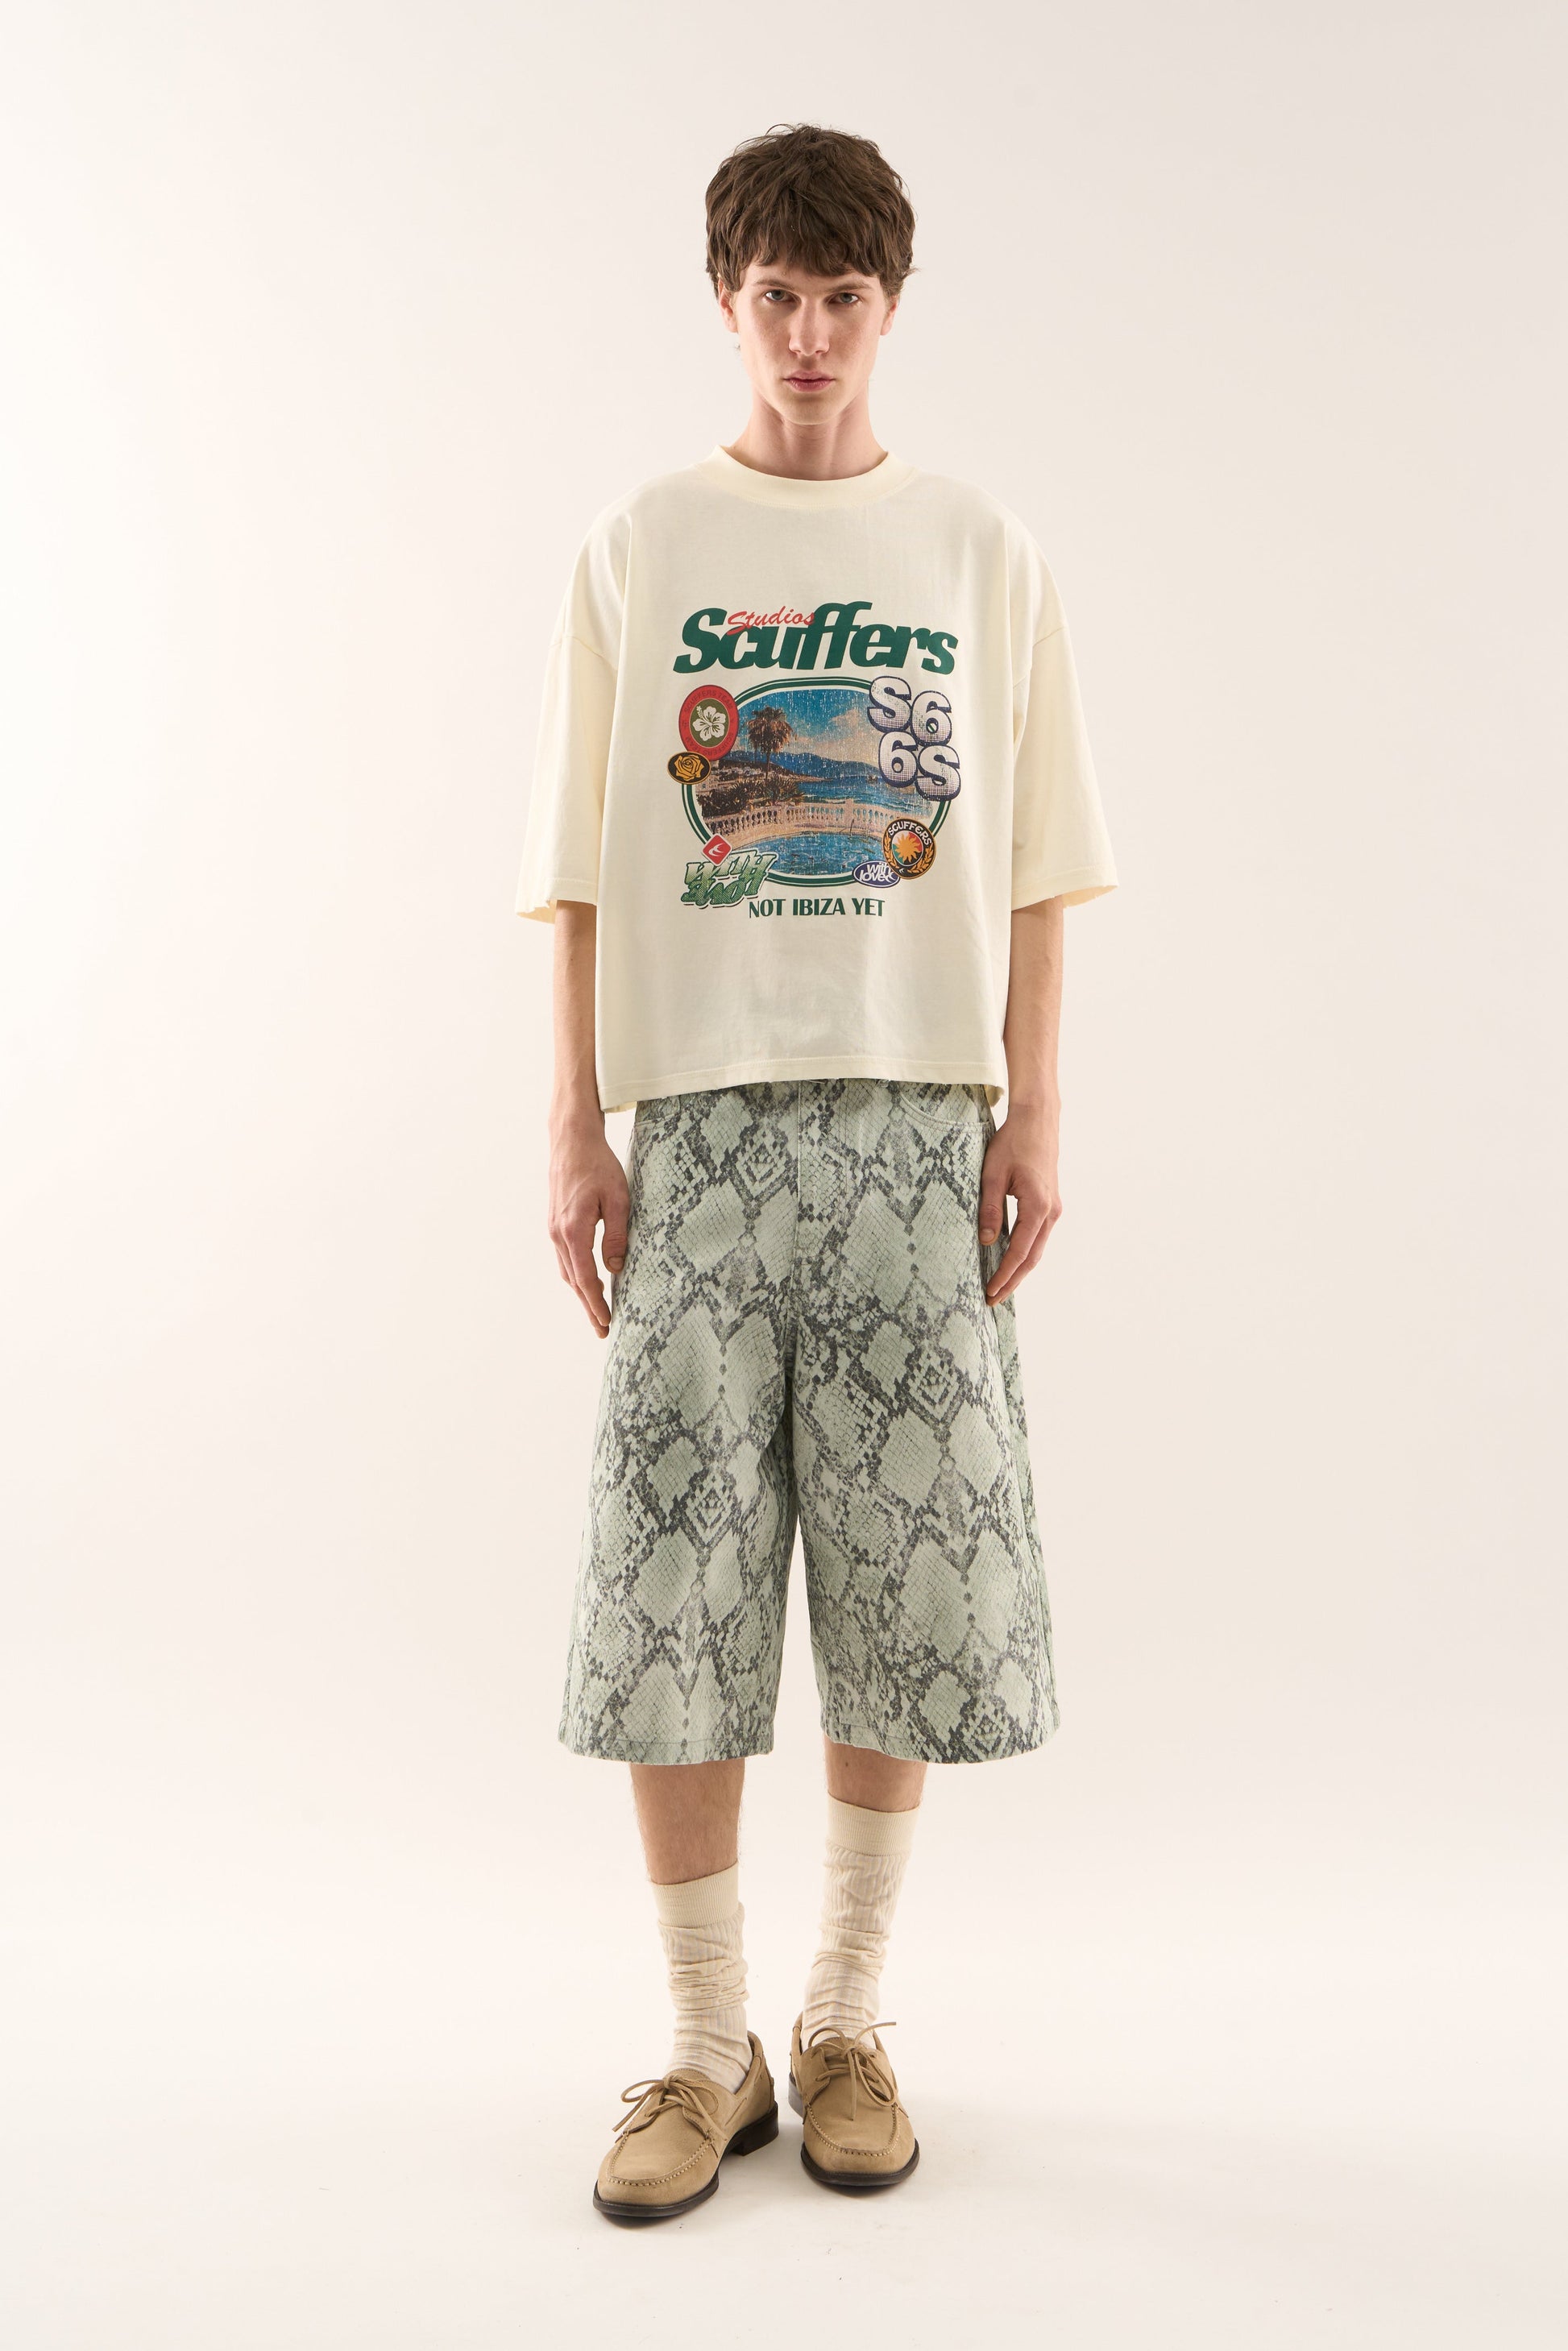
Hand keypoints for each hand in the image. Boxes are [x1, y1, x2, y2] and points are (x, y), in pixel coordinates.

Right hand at [548, 1115, 629, 1337]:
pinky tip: (587, 1281)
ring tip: (597, 1311)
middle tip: (602, 1329)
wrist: (571, 1140)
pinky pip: (565, 1257)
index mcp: (573, 1230)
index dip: (595, 1303)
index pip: (584, 1278)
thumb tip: (615, 1268)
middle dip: (587, 1306)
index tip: (606, 1322)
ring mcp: (553, 1228)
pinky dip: (576, 1274)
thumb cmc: (598, 1165)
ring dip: (581, 1292)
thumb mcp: (617, 1198)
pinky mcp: (555, 1222)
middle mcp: (558, 1233)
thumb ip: (616, 1235)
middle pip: (572, 1280)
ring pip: (567, 1270)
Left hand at [978, 1102, 1061, 1305]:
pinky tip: (1010, 1261)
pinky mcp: (1050, 1203)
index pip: (1020, 1252)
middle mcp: (1051, 1212)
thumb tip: (987, 1241)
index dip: (1004, 1275)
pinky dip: (1025, 1253)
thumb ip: (989, 1209)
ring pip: (1037, 1249)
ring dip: (1019, 1270)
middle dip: (1013, 1281)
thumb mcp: (992, 1174)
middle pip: (1032, 1258)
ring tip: (999, 1287)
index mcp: (1038, 1206)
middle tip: (992, 1300)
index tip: (989, 1292)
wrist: (1037, 1120)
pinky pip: (1038, 1236)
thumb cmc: (1013, 1143)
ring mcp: (1053, 1208)